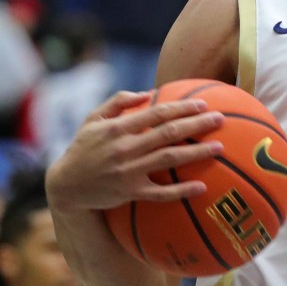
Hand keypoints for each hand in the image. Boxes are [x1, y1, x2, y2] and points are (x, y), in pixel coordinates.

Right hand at [46, 91, 224, 212]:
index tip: (203, 104)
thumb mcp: (93, 120)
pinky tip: (202, 186)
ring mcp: (128, 172)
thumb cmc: (84, 148)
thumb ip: (118, 102)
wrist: (65, 186)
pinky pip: (160, 193)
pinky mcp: (130, 193)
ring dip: (196, 153)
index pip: (156, 114)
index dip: (181, 108)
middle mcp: (125, 149)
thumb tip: (147, 92)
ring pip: (168, 160)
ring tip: (220, 148)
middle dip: (196, 125)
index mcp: (118, 129)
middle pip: (168, 134)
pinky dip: (181, 190)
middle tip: (221, 120)